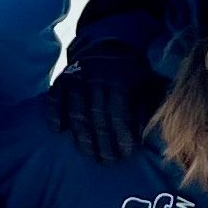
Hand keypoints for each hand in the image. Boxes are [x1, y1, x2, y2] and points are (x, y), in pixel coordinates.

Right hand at [49, 31, 162, 163]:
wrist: (108, 46)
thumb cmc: (132, 74)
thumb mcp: (148, 83)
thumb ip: (151, 104)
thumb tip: (153, 131)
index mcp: (121, 78)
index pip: (120, 112)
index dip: (123, 134)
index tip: (127, 152)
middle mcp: (98, 77)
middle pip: (98, 116)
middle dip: (103, 142)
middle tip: (108, 161)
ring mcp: (78, 77)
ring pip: (77, 110)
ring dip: (82, 136)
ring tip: (89, 154)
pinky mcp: (62, 78)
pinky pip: (54, 97)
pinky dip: (54, 112)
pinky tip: (58, 130)